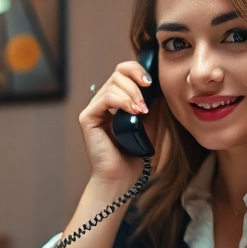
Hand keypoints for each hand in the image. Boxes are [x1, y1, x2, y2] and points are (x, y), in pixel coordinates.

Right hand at [81, 61, 158, 186]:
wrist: (123, 177)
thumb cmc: (136, 154)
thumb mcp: (151, 122)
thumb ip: (153, 103)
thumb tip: (159, 83)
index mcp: (116, 100)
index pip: (123, 72)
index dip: (137, 70)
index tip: (151, 82)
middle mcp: (103, 102)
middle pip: (118, 72)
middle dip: (137, 81)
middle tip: (147, 101)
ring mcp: (94, 109)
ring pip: (113, 83)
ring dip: (133, 94)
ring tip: (142, 111)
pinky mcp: (87, 118)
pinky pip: (106, 98)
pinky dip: (122, 101)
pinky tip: (134, 112)